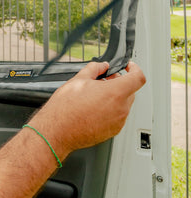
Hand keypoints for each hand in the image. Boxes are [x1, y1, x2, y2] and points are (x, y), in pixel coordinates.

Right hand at [29, 61, 145, 160]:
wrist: (58, 130)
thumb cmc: (66, 108)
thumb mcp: (78, 79)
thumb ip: (95, 68)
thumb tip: (102, 66)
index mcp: (115, 93)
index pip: (138, 78)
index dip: (135, 69)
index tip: (129, 67)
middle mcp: (120, 109)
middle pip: (131, 91)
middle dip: (120, 83)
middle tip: (105, 79)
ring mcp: (118, 122)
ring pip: (123, 104)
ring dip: (114, 97)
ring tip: (95, 94)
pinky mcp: (112, 131)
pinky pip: (117, 116)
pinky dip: (110, 109)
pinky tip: (93, 107)